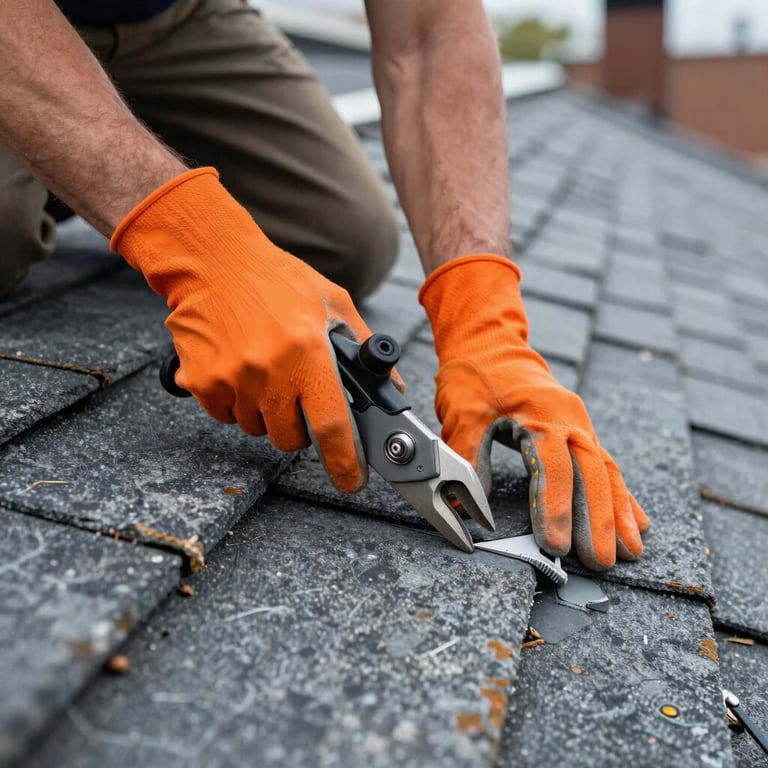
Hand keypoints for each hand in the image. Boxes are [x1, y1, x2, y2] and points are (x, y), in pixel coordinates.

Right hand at [111, 167, 371, 492]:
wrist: (211, 261)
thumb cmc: (275, 278)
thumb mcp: (332, 303)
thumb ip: (362, 346)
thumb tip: (388, 388)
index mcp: (306, 352)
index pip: (330, 425)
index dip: (344, 462)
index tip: (351, 480)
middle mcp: (268, 372)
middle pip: (290, 438)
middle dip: (300, 428)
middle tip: (298, 395)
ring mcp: (230, 380)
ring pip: (257, 428)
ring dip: (266, 413)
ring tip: (265, 370)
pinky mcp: (200, 382)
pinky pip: (226, 415)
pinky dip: (236, 402)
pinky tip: (239, 368)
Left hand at [419, 254, 648, 569]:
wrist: (490, 342)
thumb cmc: (474, 376)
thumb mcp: (462, 411)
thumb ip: (468, 455)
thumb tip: (465, 504)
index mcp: (541, 412)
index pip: (553, 467)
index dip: (556, 507)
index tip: (556, 544)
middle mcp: (570, 418)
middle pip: (592, 474)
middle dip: (599, 521)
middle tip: (602, 562)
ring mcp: (580, 424)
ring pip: (607, 472)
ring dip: (619, 513)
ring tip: (632, 552)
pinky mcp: (580, 431)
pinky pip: (607, 465)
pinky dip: (622, 496)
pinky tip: (636, 522)